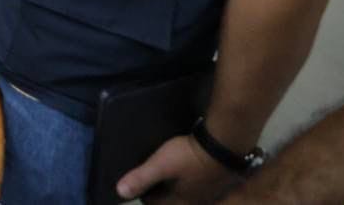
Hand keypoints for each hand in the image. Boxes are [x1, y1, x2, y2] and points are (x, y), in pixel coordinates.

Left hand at [116, 134, 241, 203]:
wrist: (224, 143)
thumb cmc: (189, 156)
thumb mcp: (161, 164)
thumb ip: (141, 177)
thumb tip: (120, 192)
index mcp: (182, 202)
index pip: (156, 204)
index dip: (143, 195)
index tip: (135, 183)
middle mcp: (197, 201)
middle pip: (172, 200)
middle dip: (159, 191)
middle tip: (147, 176)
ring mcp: (210, 191)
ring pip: (186, 192)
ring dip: (174, 184)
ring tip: (163, 170)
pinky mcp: (218, 179)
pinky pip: (197, 182)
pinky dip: (187, 177)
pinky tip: (184, 165)